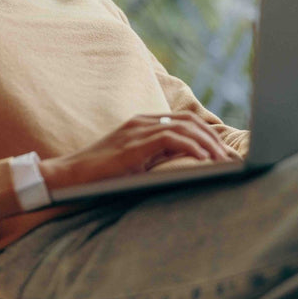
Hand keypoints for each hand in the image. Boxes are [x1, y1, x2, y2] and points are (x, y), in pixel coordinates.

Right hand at [38, 112, 241, 190]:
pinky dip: (192, 148)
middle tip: (231, 158)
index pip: (184, 121)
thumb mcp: (133, 164)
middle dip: (214, 138)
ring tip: (224, 161)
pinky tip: (205, 160)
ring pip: (184, 127)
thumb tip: (189, 165)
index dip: (207, 134)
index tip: (224, 151)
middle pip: (189, 121)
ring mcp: (136, 131)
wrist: (66, 177)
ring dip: (209, 144)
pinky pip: (171, 138)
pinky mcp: (133, 145)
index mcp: (141, 125)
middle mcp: (141, 122)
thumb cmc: (98, 177)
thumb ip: (155, 158)